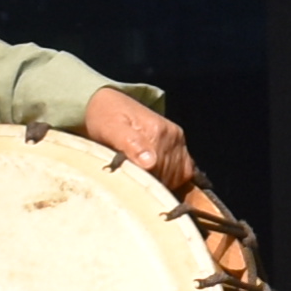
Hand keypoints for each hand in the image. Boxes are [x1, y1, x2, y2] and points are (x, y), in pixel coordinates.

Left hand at [79, 85, 199, 194]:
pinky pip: (185, 171)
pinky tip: (160, 181)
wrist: (109, 103)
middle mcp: (172, 135)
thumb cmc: (104, 118)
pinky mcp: (179, 143)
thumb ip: (129, 144)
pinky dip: (174, 180)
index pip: (157, 171)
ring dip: (162, 184)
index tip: (127, 187)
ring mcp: (178, 139)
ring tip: (142, 182)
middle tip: (131, 185)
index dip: (143, 184)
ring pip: (178, 176)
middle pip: (169, 175)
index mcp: (156, 131)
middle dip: (152, 185)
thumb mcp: (110, 129)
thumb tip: (150, 163)